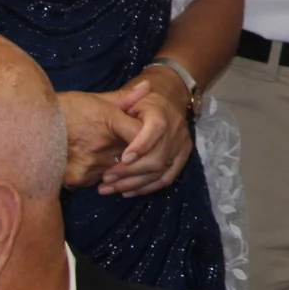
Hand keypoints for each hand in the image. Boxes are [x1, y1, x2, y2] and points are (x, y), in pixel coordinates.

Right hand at [55, 86, 147, 188]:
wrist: (32, 124)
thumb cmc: (67, 108)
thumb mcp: (96, 99)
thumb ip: (125, 98)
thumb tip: (148, 86)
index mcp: (110, 122)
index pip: (142, 135)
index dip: (147, 138)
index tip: (143, 138)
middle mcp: (102, 146)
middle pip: (132, 157)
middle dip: (133, 153)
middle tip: (126, 148)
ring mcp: (89, 164)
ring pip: (115, 170)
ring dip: (115, 165)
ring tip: (103, 154)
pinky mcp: (76, 179)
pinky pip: (96, 180)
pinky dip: (97, 174)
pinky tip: (90, 162)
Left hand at [98, 68, 193, 197]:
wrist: (167, 103)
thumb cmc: (141, 103)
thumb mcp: (130, 98)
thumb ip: (124, 100)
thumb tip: (125, 102)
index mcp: (161, 111)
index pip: (156, 128)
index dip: (142, 145)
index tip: (123, 158)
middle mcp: (175, 129)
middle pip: (157, 157)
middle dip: (130, 171)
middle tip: (105, 179)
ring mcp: (181, 144)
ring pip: (161, 171)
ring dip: (134, 184)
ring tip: (110, 188)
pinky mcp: (183, 155)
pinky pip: (168, 178)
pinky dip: (147, 188)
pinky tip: (127, 191)